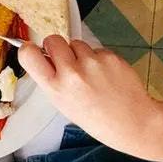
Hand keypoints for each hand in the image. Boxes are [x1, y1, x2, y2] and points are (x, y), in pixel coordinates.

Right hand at [20, 36, 162, 158]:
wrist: (133, 122)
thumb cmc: (97, 118)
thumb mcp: (63, 105)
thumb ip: (52, 80)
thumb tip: (43, 57)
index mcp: (56, 88)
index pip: (29, 54)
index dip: (29, 49)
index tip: (33, 50)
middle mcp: (72, 73)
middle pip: (53, 40)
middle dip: (57, 47)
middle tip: (66, 60)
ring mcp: (92, 63)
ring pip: (76, 43)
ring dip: (80, 53)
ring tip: (91, 74)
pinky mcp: (110, 56)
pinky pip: (96, 49)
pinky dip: (98, 58)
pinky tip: (106, 75)